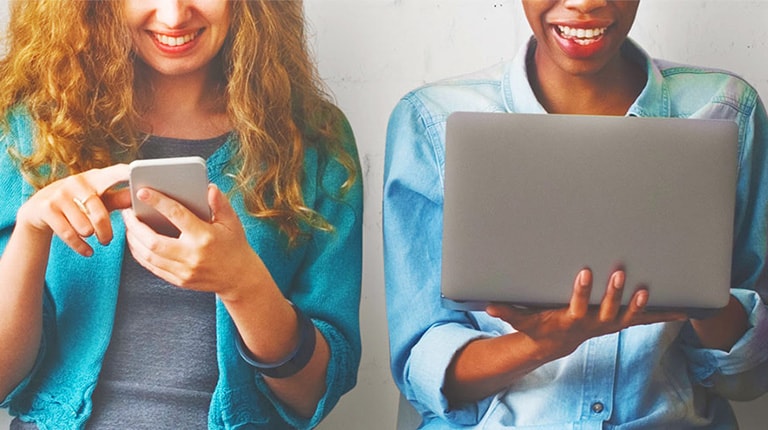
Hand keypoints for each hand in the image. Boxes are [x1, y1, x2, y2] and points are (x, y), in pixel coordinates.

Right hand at [15, 164, 130, 255]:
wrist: (39, 209)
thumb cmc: (79, 203)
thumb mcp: (100, 198)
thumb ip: (119, 198)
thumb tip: (140, 198)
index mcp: (95, 177)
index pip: (115, 173)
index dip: (126, 174)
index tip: (138, 174)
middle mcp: (77, 182)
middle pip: (100, 213)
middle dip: (106, 232)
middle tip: (108, 240)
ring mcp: (60, 194)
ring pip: (85, 227)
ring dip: (93, 237)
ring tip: (97, 240)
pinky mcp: (46, 208)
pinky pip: (69, 234)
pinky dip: (81, 247)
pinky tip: (88, 251)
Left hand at [122, 183, 268, 296]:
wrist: (239, 278)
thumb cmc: (234, 245)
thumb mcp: (232, 222)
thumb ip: (220, 204)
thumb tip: (209, 188)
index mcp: (205, 237)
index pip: (177, 215)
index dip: (158, 202)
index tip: (142, 191)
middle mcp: (192, 255)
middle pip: (153, 241)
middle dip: (135, 225)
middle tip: (127, 212)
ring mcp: (184, 271)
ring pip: (148, 256)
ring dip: (134, 240)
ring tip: (129, 225)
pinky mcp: (179, 280)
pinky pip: (152, 267)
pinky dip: (140, 254)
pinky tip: (136, 242)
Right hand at [486, 269, 686, 359]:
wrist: (557, 343)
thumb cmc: (540, 326)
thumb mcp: (522, 321)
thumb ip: (507, 311)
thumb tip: (487, 305)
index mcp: (571, 319)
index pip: (577, 305)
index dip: (582, 291)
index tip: (586, 271)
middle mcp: (593, 324)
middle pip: (608, 311)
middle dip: (614, 294)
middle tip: (619, 272)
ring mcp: (608, 325)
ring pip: (628, 317)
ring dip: (640, 306)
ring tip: (648, 290)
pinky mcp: (618, 322)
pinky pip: (642, 320)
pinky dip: (661, 315)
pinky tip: (681, 309)